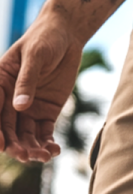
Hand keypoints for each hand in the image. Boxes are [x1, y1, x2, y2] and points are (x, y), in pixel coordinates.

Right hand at [0, 7, 83, 162]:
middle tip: (27, 156)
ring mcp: (28, 108)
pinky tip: (54, 151)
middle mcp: (10, 100)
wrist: (66, 36)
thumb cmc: (45, 40)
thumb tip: (19, 107)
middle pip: (9, 128)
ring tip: (44, 157)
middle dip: (16, 144)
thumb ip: (26, 81)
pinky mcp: (47, 111)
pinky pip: (45, 131)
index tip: (3, 145)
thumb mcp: (35, 56)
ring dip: (33, 148)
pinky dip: (48, 143)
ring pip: (26, 134)